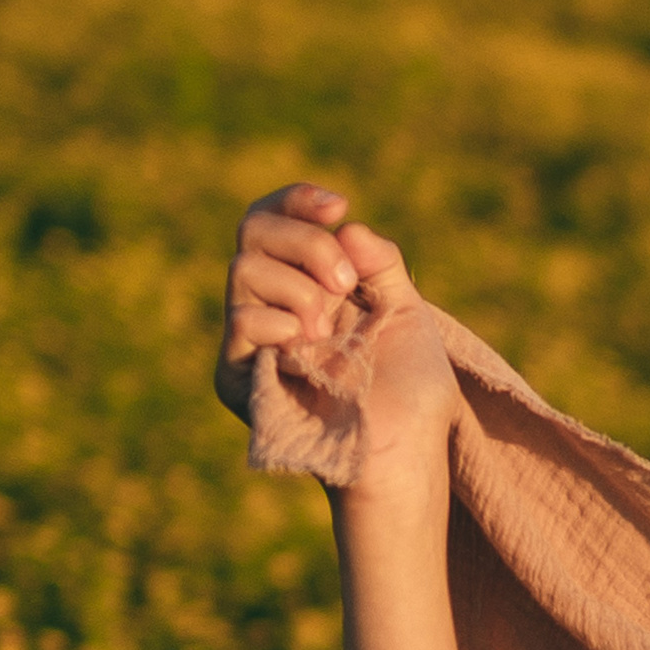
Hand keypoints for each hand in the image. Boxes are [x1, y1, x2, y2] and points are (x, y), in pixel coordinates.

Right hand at [216, 183, 461, 491]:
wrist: (406, 448)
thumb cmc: (411, 389)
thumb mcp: (405, 309)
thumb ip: (378, 261)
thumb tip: (347, 225)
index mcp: (308, 283)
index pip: (275, 220)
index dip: (296, 202)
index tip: (338, 205)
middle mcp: (273, 304)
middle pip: (252, 231)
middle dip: (307, 243)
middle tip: (347, 284)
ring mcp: (253, 339)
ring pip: (243, 269)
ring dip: (300, 287)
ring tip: (330, 328)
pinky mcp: (239, 376)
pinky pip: (241, 322)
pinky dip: (279, 322)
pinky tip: (306, 347)